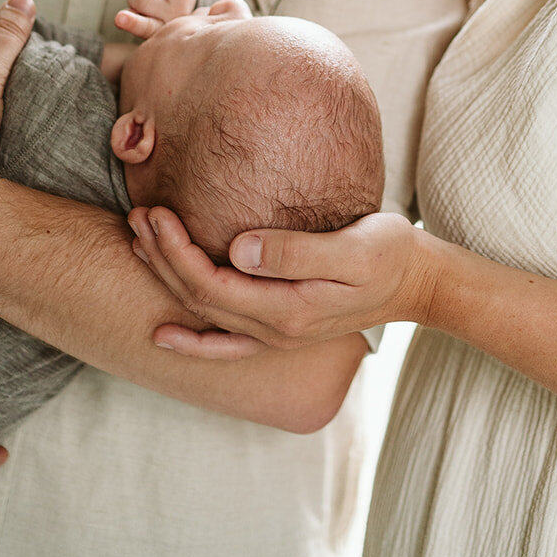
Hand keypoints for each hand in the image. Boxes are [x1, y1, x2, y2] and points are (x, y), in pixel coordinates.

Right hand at [114, 0, 198, 39]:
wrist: (190, 1)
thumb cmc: (163, 16)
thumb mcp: (150, 26)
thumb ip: (134, 23)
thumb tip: (120, 18)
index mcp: (166, 27)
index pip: (145, 26)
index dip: (131, 22)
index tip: (119, 19)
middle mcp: (176, 10)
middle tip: (144, 4)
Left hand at [127, 206, 436, 355]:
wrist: (418, 282)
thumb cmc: (389, 254)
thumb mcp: (353, 248)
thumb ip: (297, 252)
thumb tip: (239, 248)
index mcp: (288, 309)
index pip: (212, 284)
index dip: (176, 252)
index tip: (157, 213)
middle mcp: (275, 329)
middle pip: (200, 299)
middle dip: (162, 258)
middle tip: (138, 215)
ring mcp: (276, 334)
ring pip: (206, 313)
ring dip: (168, 279)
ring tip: (139, 240)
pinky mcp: (281, 326)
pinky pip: (227, 343)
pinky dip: (193, 342)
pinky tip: (164, 334)